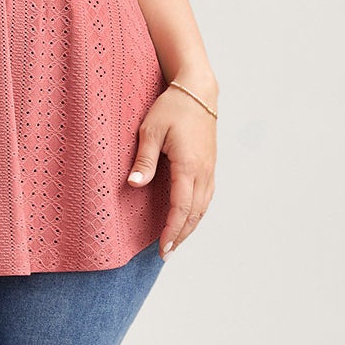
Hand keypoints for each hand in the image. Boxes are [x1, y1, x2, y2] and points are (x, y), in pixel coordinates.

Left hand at [127, 86, 215, 256]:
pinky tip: (188, 219)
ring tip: (176, 241)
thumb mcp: (150, 131)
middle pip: (194, 213)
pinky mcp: (210, 165)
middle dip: (181, 235)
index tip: (163, 248)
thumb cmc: (172, 108)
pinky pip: (206, 196)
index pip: (181, 208)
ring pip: (203, 207)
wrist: (198, 91)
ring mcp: (210, 168)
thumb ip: (143, 161)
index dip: (172, 231)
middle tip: (167, 253)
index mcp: (189, 166)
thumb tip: (133, 185)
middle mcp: (204, 171)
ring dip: (190, 226)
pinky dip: (197, 212)